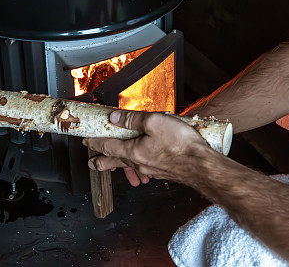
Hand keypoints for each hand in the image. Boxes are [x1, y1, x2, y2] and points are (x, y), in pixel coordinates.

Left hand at [83, 109, 216, 184]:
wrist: (201, 166)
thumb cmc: (180, 145)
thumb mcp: (155, 122)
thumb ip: (133, 119)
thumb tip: (115, 117)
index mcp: (133, 151)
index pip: (108, 146)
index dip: (95, 142)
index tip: (86, 141)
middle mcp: (140, 163)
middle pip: (115, 161)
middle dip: (102, 161)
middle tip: (92, 164)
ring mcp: (152, 169)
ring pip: (130, 165)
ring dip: (119, 164)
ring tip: (113, 166)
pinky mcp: (164, 171)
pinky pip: (144, 169)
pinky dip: (137, 166)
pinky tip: (141, 167)